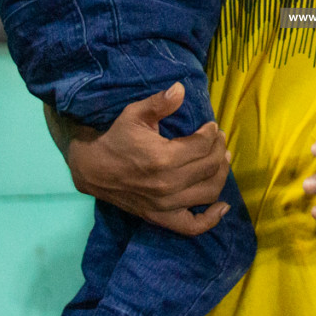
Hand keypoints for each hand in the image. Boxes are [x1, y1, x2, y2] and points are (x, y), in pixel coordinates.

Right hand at [49, 83, 231, 236]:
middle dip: (219, 149)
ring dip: (221, 175)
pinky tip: (222, 206)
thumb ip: (159, 103)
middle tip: (218, 139)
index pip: (203, 146)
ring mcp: (166, 205)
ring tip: (221, 160)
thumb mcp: (134, 114)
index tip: (212, 126)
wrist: (93, 169)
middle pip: (209, 167)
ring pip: (208, 192)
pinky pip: (193, 227)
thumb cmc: (116, 138)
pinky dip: (211, 219)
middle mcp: (168, 185)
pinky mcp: (161, 218)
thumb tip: (181, 88)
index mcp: (163, 158)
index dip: (212, 133)